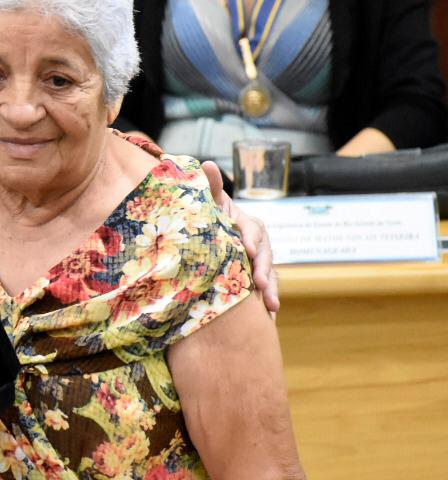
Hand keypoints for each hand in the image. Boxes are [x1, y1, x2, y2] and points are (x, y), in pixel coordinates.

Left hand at [202, 160, 279, 314]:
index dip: (250, 239)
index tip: (248, 250)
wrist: (208, 240)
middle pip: (265, 255)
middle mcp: (256, 242)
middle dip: (264, 269)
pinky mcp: (258, 278)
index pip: (252, 229)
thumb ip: (210, 188)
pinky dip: (270, 300)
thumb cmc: (208, 220)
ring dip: (272, 289)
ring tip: (271, 305)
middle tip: (261, 284)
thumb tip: (207, 163)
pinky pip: (268, 289)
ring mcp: (259, 261)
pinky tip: (270, 316)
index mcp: (246, 223)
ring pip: (269, 273)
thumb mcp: (209, 206)